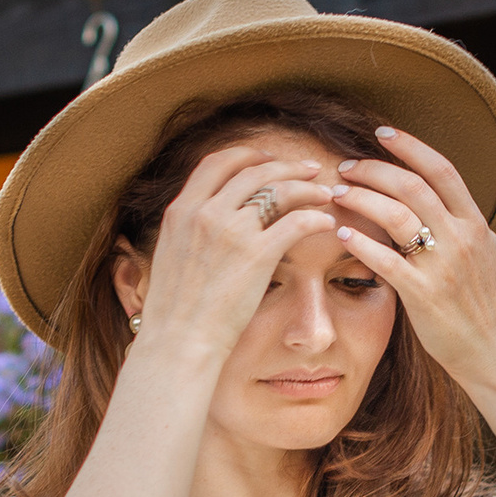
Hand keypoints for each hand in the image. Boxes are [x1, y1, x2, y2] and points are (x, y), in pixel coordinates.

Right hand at [131, 146, 339, 355]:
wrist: (178, 341)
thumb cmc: (174, 311)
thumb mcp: (169, 255)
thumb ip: (188, 230)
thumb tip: (204, 221)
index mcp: (181, 210)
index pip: (217, 163)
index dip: (248, 155)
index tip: (268, 160)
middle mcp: (205, 212)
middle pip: (255, 170)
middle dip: (288, 166)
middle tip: (310, 169)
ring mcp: (231, 230)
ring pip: (280, 190)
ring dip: (308, 187)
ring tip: (325, 193)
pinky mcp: (257, 253)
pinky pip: (297, 222)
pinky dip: (315, 218)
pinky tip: (326, 225)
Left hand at [328, 126, 495, 385]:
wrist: (495, 355)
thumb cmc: (485, 308)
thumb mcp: (485, 257)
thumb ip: (463, 228)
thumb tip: (439, 202)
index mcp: (476, 226)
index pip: (443, 170)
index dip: (411, 146)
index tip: (382, 133)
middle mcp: (462, 239)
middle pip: (412, 186)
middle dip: (374, 169)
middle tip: (345, 167)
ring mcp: (443, 266)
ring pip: (396, 215)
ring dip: (361, 198)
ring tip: (338, 194)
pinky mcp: (424, 295)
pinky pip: (385, 260)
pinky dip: (360, 242)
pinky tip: (341, 232)